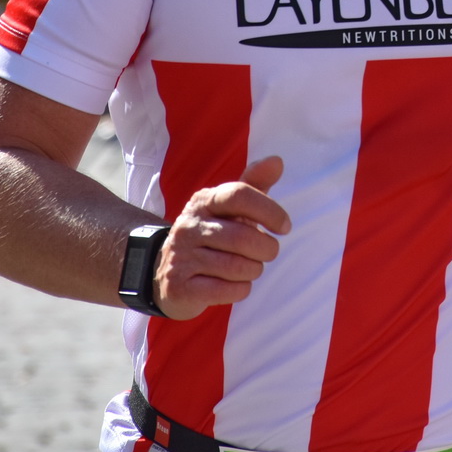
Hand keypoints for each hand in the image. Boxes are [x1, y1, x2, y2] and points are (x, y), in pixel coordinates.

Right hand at [153, 156, 290, 319]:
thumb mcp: (229, 208)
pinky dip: (240, 290)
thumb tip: (277, 161)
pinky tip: (236, 285)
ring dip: (253, 270)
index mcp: (203, 201)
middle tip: (268, 253)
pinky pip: (225, 290)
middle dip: (266, 249)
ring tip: (250, 268)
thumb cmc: (211, 235)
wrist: (167, 272)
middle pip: (243, 237)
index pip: (239, 195)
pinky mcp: (179, 286)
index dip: (270, 210)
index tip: (284, 227)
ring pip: (236, 267)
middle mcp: (188, 226)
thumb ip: (253, 184)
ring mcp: (181, 256)